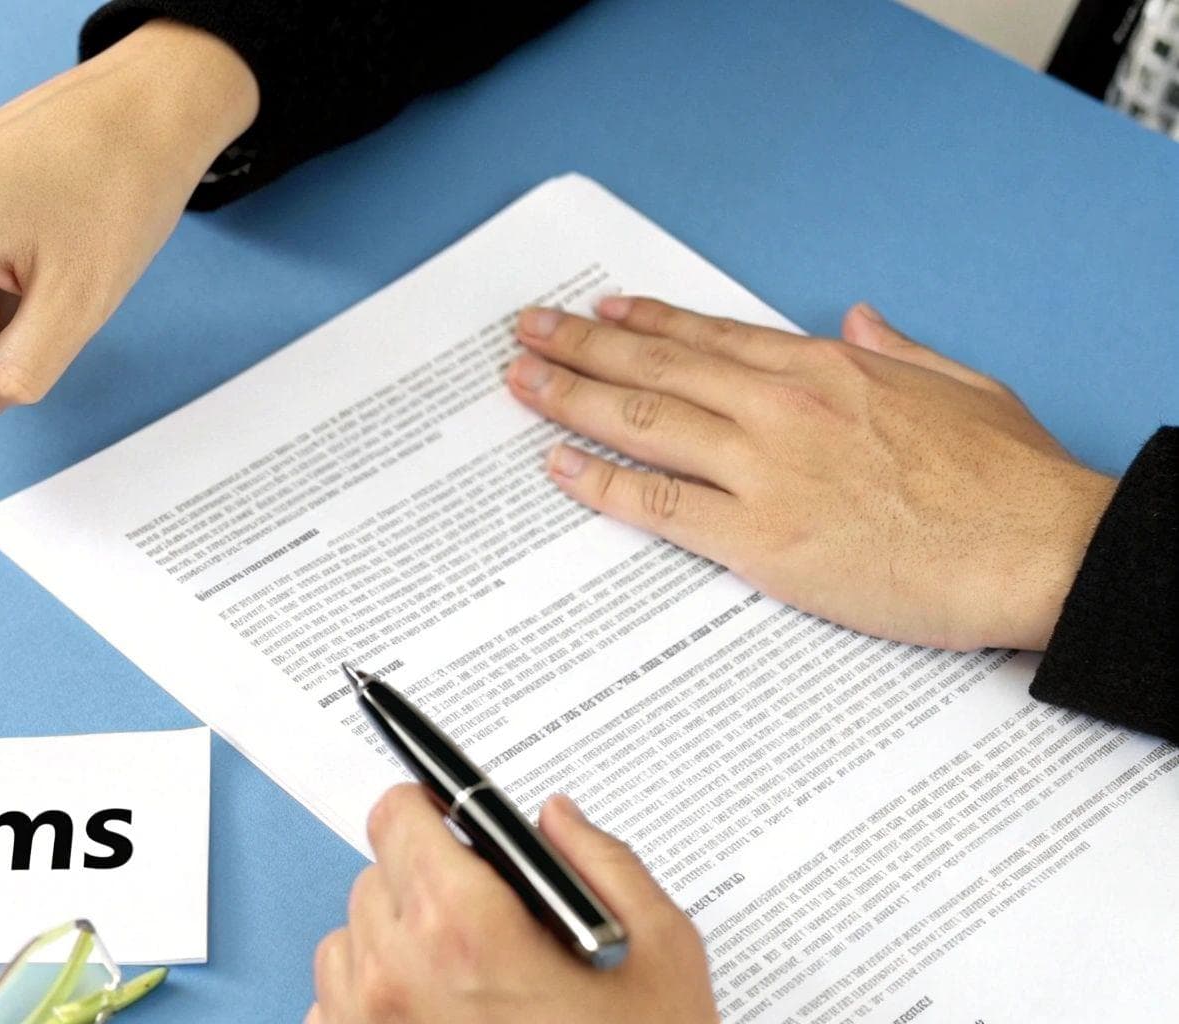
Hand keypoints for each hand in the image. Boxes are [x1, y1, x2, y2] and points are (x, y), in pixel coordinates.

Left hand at [309, 785, 717, 1023]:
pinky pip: (335, 1009)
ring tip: (469, 988)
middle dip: (427, 885)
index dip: (432, 814)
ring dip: (395, 945)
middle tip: (490, 924)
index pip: (396, 817)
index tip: (455, 827)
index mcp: (464, 926)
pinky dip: (375, 1007)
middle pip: (375, 877)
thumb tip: (552, 819)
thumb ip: (599, 862)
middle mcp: (396, 974)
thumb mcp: (662, 950)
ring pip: (350, 942)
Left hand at [505, 298, 1115, 650]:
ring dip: (569, 396)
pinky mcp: (759, 541)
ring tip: (521, 380)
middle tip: (529, 331)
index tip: (602, 310)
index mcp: (828, 369)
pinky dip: (598, 483)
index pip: (711, 336)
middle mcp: (783, 409)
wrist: (1038, 549)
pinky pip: (656, 505)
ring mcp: (765, 471)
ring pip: (642, 422)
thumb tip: (857, 319)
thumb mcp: (961, 384)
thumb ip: (897, 348)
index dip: (647, 321)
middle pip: (658, 366)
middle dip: (582, 345)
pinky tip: (557, 465)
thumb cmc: (1010, 481)